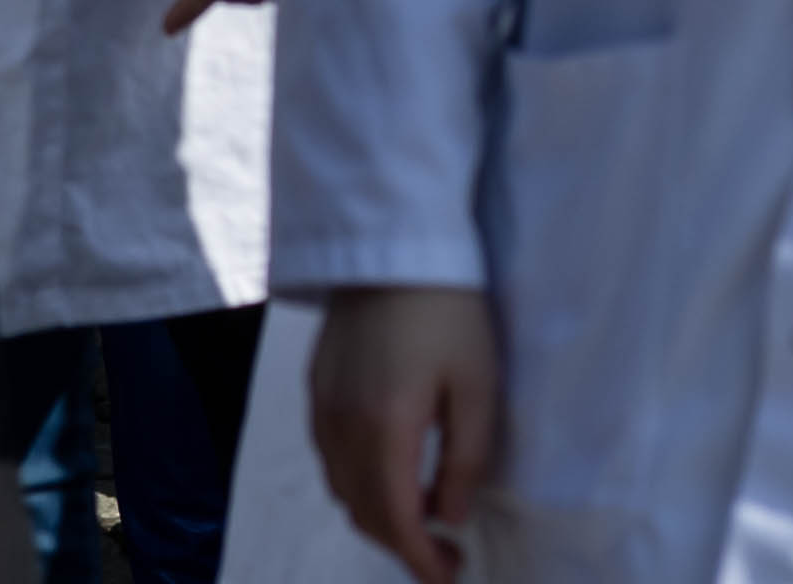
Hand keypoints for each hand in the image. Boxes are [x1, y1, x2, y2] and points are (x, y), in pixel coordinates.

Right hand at [308, 285, 506, 583]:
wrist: (392, 241)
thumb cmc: (445, 308)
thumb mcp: (476, 385)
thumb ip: (464, 459)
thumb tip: (450, 515)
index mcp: (384, 426)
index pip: (394, 519)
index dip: (420, 560)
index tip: (449, 574)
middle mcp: (341, 423)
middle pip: (362, 511)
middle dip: (402, 543)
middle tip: (445, 549)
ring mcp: (322, 404)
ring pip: (341, 488)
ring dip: (378, 513)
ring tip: (422, 510)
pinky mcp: (316, 386)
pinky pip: (329, 456)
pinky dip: (357, 481)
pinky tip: (390, 469)